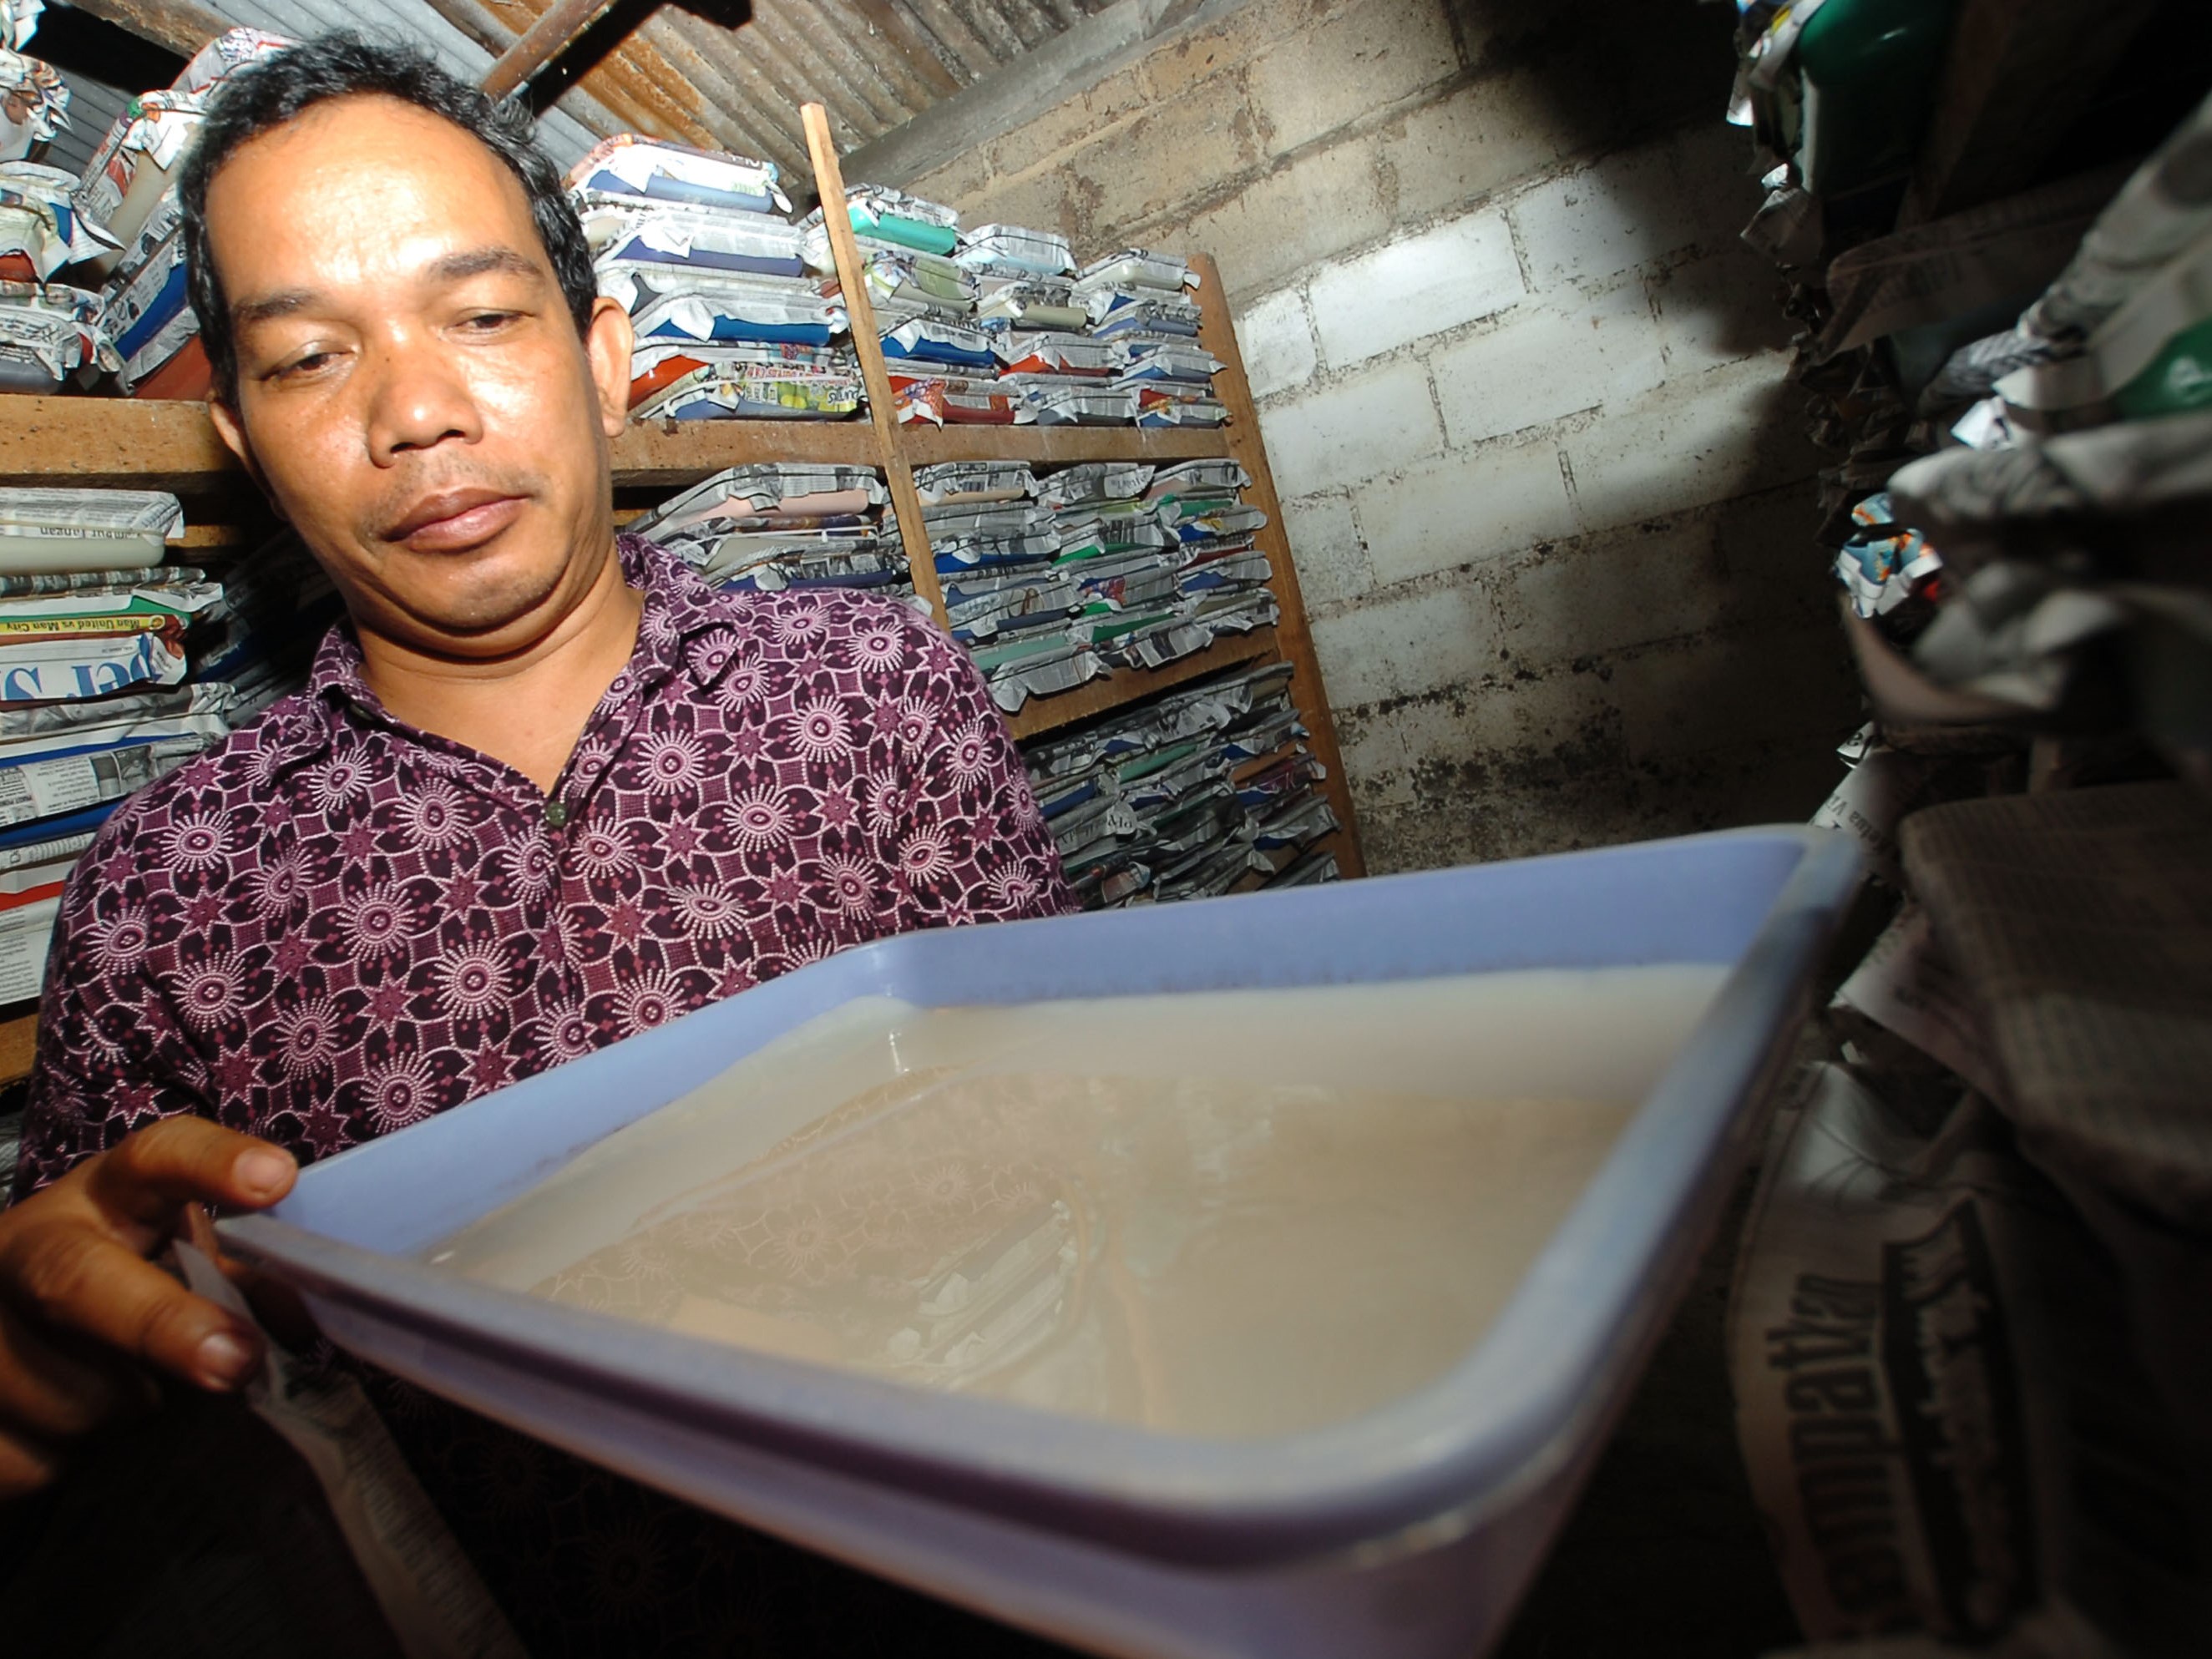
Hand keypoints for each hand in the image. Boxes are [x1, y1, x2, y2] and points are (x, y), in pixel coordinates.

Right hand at [0, 1118, 296, 1497]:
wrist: (4, 1340)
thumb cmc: (121, 1288)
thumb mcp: (180, 1263)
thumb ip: (245, 1282)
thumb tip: (304, 1318)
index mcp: (101, 1198)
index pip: (154, 1159)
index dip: (210, 1164)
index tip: (274, 1179)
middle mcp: (24, 1250)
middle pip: (77, 1281)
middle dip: (159, 1324)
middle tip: (236, 1361)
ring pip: (76, 1394)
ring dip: (132, 1409)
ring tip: (135, 1388)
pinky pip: (40, 1457)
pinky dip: (81, 1456)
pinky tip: (77, 1427)